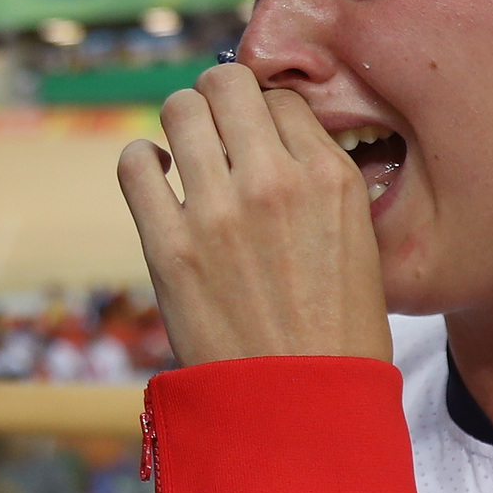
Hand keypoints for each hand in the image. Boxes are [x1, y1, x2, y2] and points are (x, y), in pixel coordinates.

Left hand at [118, 63, 393, 368]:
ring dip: (179, 122)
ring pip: (179, 109)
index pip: (283, 99)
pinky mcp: (168, 246)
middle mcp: (274, 181)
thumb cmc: (336, 334)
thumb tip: (274, 141)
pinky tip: (155, 176)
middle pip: (228, 84)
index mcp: (330, 178)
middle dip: (218, 99)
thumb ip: (319, 185)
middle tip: (215, 128)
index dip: (265, 112)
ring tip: (185, 150)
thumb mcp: (358, 243)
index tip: (255, 135)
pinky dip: (141, 161)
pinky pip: (134, 163)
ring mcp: (217, 211)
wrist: (301, 409)